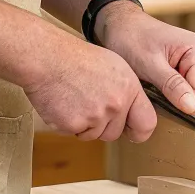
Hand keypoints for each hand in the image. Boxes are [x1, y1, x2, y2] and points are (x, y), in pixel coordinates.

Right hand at [24, 27, 155, 142]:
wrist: (47, 58)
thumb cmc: (76, 58)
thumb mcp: (113, 66)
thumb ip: (125, 91)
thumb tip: (131, 111)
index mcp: (128, 88)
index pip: (147, 123)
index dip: (137, 130)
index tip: (130, 130)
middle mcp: (115, 104)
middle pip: (114, 133)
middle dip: (102, 125)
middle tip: (88, 103)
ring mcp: (95, 116)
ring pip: (93, 135)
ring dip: (84, 124)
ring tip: (75, 98)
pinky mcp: (74, 125)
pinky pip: (74, 133)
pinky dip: (68, 123)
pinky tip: (64, 103)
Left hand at [96, 2, 194, 114]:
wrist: (116, 25)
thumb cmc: (131, 37)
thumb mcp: (150, 64)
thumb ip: (172, 85)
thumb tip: (193, 107)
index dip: (185, 106)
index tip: (165, 111)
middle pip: (192, 93)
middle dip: (174, 101)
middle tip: (151, 96)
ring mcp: (186, 62)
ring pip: (183, 94)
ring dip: (166, 98)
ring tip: (148, 90)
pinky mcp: (176, 68)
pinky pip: (174, 89)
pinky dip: (162, 93)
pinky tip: (149, 88)